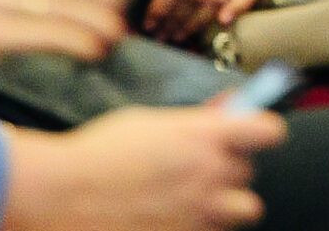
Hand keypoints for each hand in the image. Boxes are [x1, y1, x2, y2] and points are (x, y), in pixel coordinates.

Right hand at [3, 105, 281, 230]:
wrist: (59, 196)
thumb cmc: (98, 152)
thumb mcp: (149, 121)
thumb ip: (194, 120)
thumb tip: (229, 109)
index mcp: (205, 138)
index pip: (269, 131)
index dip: (262, 130)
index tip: (253, 132)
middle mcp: (211, 177)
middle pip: (250, 171)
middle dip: (230, 167)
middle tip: (200, 166)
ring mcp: (200, 215)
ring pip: (243, 209)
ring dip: (225, 202)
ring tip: (192, 198)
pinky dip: (199, 225)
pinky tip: (171, 217)